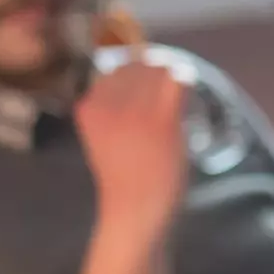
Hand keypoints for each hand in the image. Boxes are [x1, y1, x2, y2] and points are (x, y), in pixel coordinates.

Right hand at [75, 56, 190, 236]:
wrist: (133, 209)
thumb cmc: (123, 178)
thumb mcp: (103, 137)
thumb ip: (112, 110)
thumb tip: (138, 80)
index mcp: (87, 107)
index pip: (113, 70)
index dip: (134, 74)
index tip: (146, 85)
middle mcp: (106, 103)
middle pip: (135, 64)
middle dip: (152, 72)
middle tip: (165, 89)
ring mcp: (134, 110)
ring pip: (157, 69)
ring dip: (169, 76)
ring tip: (175, 93)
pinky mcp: (161, 119)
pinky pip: (178, 81)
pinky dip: (184, 78)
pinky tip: (186, 84)